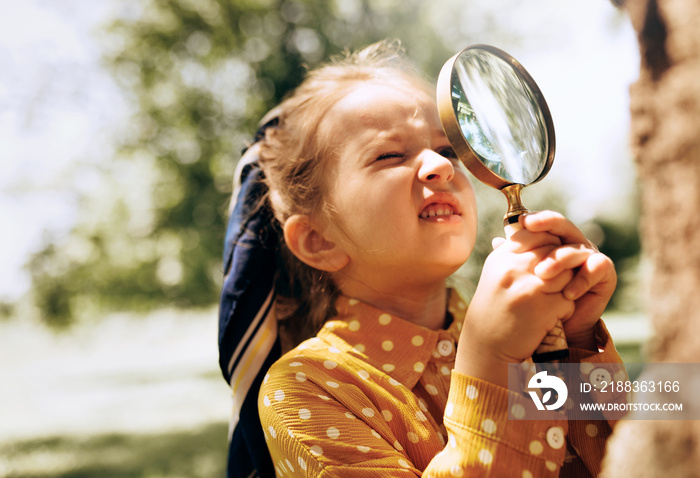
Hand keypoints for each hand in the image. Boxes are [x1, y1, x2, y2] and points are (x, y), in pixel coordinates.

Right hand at [455, 223, 576, 385]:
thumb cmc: (493, 309)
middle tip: (550, 286)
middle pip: (555, 253)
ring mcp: (529, 288)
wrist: (485, 346)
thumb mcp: (497, 274)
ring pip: (566, 276)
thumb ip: (514, 253)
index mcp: (502, 257)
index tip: (547, 261)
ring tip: (549, 302)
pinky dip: (564, 311)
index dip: (549, 246)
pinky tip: (549, 318)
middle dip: (559, 269)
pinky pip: (569, 301)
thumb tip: (536, 230)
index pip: (537, 235)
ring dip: (564, 290)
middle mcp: (513, 268)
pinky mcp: (543, 308)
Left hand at [520, 211, 616, 350]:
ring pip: (575, 248)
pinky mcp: (605, 272)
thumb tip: (496, 241)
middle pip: (562, 225)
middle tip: (530, 226)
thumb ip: (515, 258)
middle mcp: (573, 244)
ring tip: (541, 274)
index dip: (533, 219)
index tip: (518, 222)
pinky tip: (568, 294)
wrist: (561, 327)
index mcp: (554, 241)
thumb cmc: (540, 300)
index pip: (544, 223)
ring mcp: (590, 256)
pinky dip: (581, 280)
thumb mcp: (525, 277)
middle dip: (546, 223)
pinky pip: (596, 267)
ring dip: (558, 260)